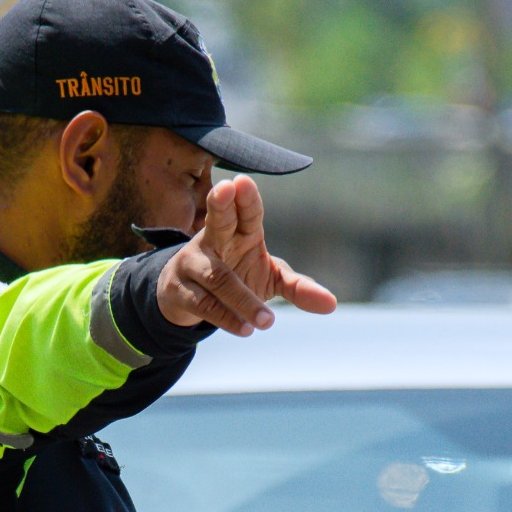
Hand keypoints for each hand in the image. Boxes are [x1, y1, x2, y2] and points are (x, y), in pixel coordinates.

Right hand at [156, 175, 336, 335]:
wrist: (185, 297)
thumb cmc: (236, 276)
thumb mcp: (270, 278)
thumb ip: (298, 287)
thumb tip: (331, 305)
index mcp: (239, 231)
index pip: (245, 212)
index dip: (246, 198)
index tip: (243, 182)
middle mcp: (214, 241)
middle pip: (217, 221)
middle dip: (220, 204)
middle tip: (225, 188)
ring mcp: (193, 264)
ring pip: (217, 277)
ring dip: (243, 299)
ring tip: (268, 321)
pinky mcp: (179, 291)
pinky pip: (204, 304)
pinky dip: (226, 318)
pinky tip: (246, 329)